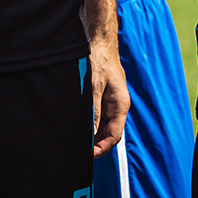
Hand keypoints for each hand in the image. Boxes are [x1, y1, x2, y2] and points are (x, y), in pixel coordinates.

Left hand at [87, 31, 129, 157]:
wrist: (100, 42)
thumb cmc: (99, 60)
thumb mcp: (94, 87)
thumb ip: (93, 111)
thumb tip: (90, 134)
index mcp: (120, 105)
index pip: (114, 135)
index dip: (102, 149)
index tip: (88, 156)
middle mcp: (118, 105)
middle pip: (110, 133)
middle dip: (97, 144)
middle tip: (79, 151)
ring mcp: (112, 101)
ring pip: (104, 125)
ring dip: (93, 134)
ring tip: (77, 140)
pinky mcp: (105, 96)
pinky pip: (100, 116)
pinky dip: (91, 123)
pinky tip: (79, 125)